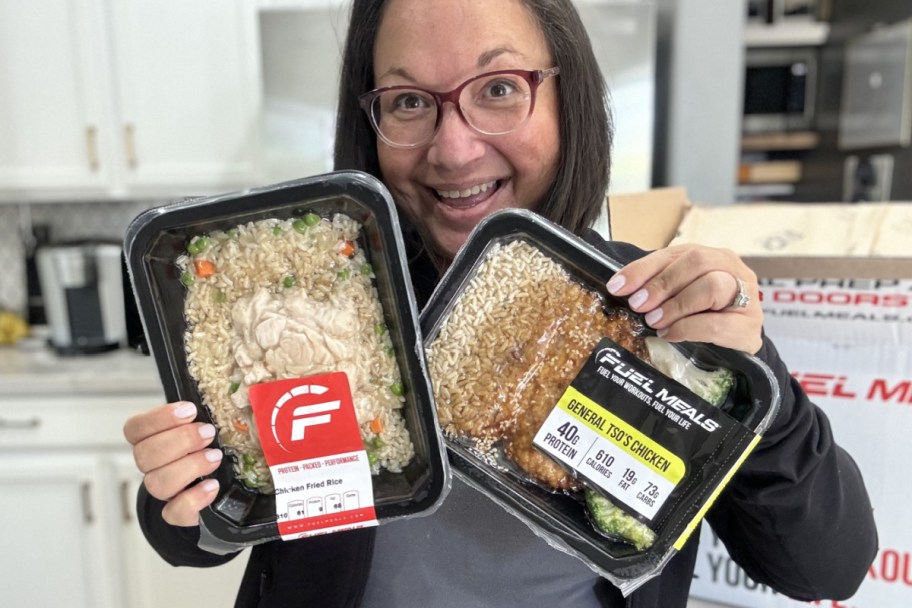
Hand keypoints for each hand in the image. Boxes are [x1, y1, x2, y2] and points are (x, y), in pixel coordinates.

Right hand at [123, 402, 223, 525]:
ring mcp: (165, 491)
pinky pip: (174, 512)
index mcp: (154, 439)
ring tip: (215, 457)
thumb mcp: (211, 422)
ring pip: (157, 483)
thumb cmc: (214, 445)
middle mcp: (154, 466)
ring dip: (188, 467)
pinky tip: (212, 486)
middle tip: (209, 432)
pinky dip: (192, 500)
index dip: (157, 419)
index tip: (190, 410)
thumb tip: (248, 383)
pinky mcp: (179, 512)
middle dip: (179, 441)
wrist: (225, 489)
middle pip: (144, 456)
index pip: (135, 428)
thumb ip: (213, 407)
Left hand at [606, 244, 762, 353]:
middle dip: (661, 284)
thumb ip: (659, 286)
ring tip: (654, 321)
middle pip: (696, 262)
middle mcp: (731, 267)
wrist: (737, 343)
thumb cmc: (705, 314)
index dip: (642, 269)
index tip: (618, 286)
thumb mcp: (680, 293)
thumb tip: (623, 289)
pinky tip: (671, 334)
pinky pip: (716, 323)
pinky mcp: (748, 326)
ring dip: (676, 305)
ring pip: (711, 287)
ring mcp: (746, 295)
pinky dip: (688, 328)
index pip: (673, 253)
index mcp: (710, 255)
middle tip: (638, 305)